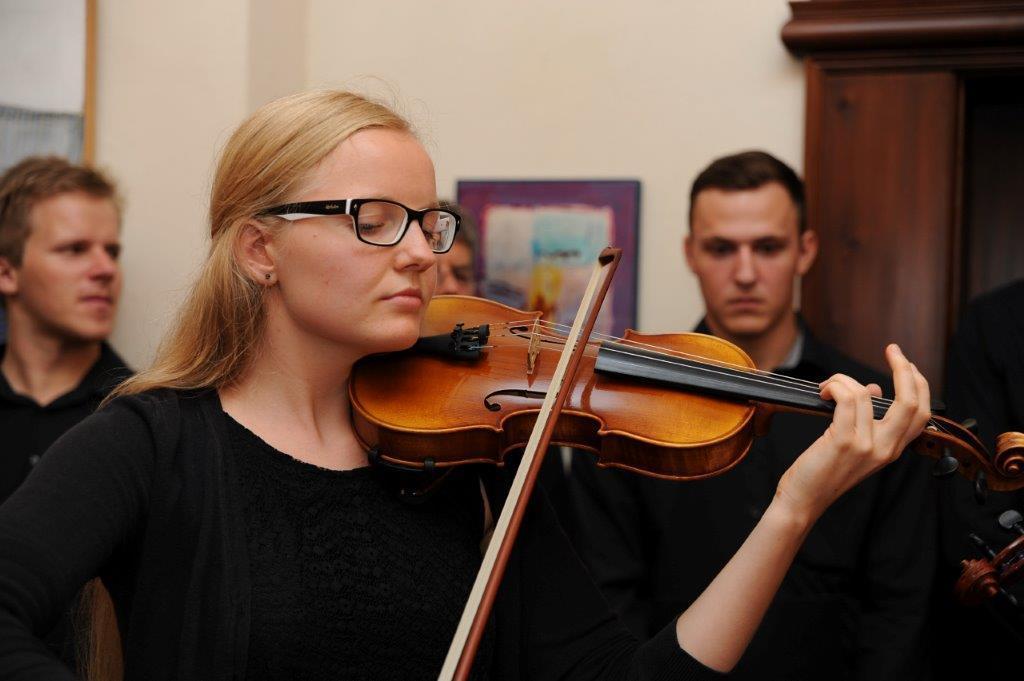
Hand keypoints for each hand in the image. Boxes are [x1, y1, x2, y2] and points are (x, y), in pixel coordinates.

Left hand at [775, 344, 930, 522]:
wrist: (803, 500)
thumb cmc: (823, 471)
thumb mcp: (854, 444)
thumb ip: (868, 418)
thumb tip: (873, 388)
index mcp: (892, 449)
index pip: (921, 412)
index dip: (918, 382)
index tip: (904, 361)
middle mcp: (886, 448)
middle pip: (912, 402)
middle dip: (905, 369)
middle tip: (893, 350)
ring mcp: (867, 446)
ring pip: (866, 393)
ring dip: (844, 379)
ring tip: (828, 386)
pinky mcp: (844, 442)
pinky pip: (847, 399)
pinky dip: (835, 386)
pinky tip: (823, 391)